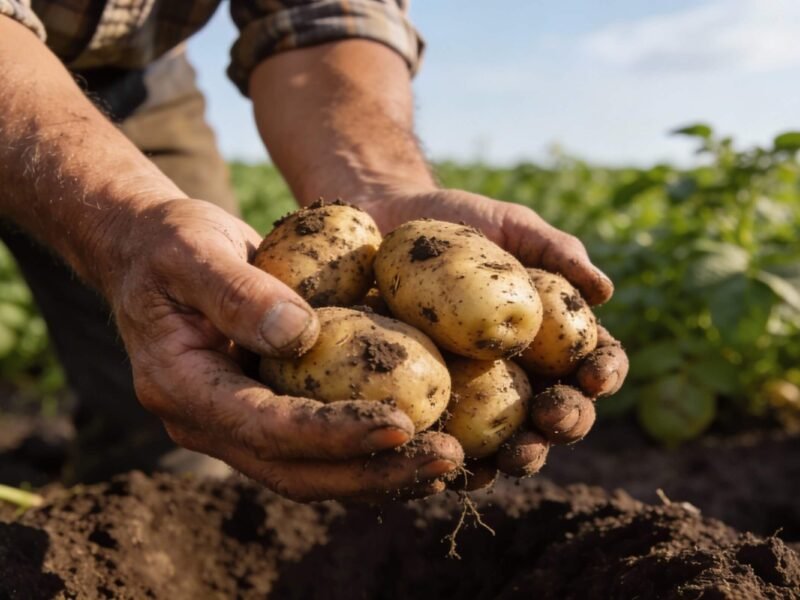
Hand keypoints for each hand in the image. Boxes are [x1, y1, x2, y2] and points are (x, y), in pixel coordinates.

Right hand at [103, 199, 462, 501]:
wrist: (156, 253)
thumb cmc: (170, 243)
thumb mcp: (190, 250)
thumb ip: (236, 292)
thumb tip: (301, 335)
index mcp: (183, 389)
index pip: (265, 429)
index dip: (333, 434)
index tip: (401, 424)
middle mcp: (211, 424)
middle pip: (298, 471)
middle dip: (375, 471)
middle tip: (446, 459)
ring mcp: (240, 426)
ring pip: (317, 472)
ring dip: (386, 472)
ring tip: (452, 459)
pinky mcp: (270, 414)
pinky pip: (325, 448)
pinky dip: (376, 451)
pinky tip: (428, 438)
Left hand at [359, 187, 629, 485]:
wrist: (386, 226)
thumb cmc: (458, 223)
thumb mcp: (510, 228)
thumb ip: (557, 251)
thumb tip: (605, 292)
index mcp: (553, 337)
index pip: (593, 362)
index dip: (604, 374)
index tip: (595, 377)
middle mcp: (522, 374)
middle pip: (559, 412)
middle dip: (565, 422)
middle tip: (552, 418)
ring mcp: (477, 396)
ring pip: (509, 440)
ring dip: (520, 455)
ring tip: (513, 455)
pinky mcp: (431, 406)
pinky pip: (446, 443)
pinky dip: (453, 461)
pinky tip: (450, 466)